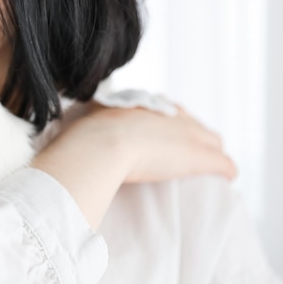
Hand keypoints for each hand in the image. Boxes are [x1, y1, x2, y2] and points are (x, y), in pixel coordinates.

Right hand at [31, 101, 236, 227]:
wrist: (100, 144)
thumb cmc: (85, 135)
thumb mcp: (81, 121)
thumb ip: (80, 122)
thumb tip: (57, 128)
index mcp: (143, 106)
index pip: (164, 113)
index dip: (166, 127)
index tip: (162, 138)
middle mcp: (167, 114)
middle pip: (191, 124)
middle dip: (192, 137)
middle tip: (187, 153)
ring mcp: (185, 134)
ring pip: (210, 140)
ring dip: (210, 153)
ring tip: (209, 167)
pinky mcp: (198, 156)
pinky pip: (221, 163)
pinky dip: (223, 170)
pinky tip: (225, 177)